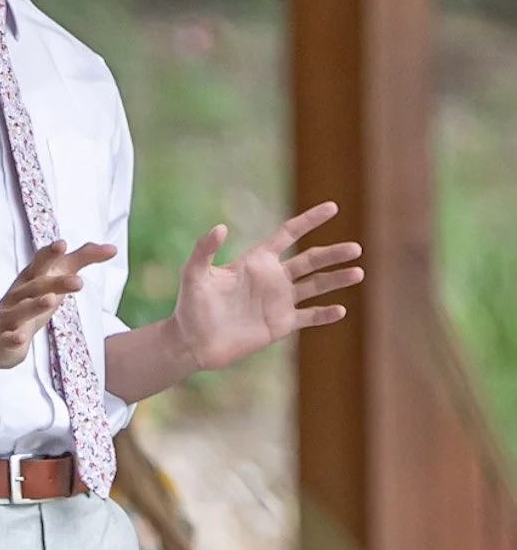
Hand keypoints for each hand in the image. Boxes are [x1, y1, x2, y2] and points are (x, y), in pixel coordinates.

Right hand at [0, 238, 116, 369]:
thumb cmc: (30, 301)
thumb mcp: (53, 279)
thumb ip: (80, 261)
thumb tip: (112, 248)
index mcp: (31, 278)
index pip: (41, 263)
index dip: (50, 254)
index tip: (62, 244)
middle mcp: (19, 294)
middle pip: (36, 286)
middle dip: (54, 283)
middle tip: (77, 281)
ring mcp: (9, 316)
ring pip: (21, 310)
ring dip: (35, 306)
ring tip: (51, 301)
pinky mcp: (5, 338)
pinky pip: (8, 337)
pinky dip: (13, 338)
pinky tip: (21, 339)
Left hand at [172, 201, 362, 374]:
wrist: (194, 342)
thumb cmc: (190, 306)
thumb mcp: (194, 274)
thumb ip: (205, 250)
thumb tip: (220, 227)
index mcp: (257, 260)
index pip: (289, 234)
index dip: (310, 220)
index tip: (332, 207)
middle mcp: (272, 278)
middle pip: (311, 260)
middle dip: (333, 254)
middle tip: (356, 248)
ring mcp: (278, 301)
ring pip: (315, 286)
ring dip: (337, 280)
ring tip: (358, 272)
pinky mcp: (280, 325)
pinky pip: (308, 317)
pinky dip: (324, 314)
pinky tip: (341, 310)